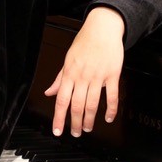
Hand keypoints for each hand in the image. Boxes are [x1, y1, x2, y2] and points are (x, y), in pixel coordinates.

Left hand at [44, 7, 124, 136]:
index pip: (61, 100)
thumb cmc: (85, 42)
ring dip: (89, 119)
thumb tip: (49, 92)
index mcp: (69, 73)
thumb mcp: (68, 59)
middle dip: (75, 123)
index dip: (59, 118)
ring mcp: (98, 76)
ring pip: (92, 103)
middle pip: (76, 105)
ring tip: (87, 128)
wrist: (103, 28)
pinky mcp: (112, 75)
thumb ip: (59, 79)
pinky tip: (108, 118)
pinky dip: (110, 109)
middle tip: (75, 133)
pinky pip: (112, 96)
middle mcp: (82, 76)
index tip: (58, 130)